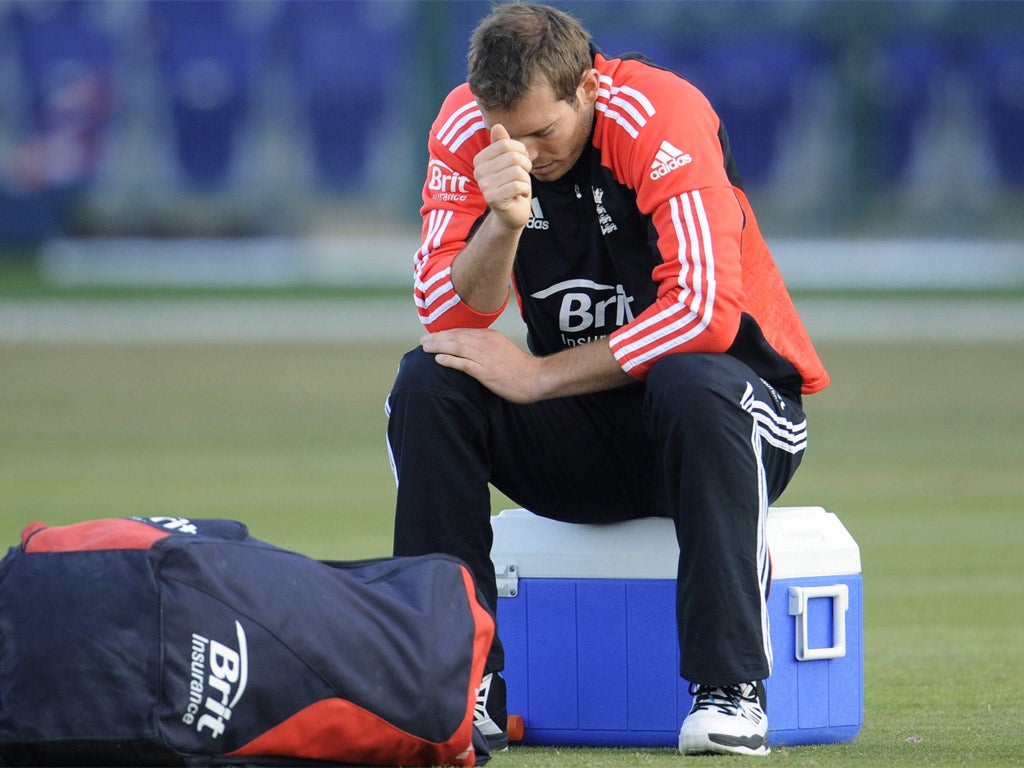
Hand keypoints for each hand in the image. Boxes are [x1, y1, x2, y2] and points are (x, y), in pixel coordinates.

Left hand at [421, 328, 541, 403]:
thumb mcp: (501, 349)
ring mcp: (485, 357)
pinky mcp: (486, 372)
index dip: (445, 333)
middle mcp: (486, 343)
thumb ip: (486, 346)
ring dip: (439, 346)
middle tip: (423, 341)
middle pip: (456, 337)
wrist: (535, 378)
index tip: (432, 335)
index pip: (462, 331)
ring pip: (457, 347)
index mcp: (489, 336)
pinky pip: (464, 364)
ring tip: (425, 348)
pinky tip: (439, 360)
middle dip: (437, 338)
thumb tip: (469, 348)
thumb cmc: (519, 367)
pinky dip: (450, 360)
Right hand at [473, 124, 532, 230]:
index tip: (521, 163)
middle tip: (522, 177)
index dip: (522, 151)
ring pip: (517, 171)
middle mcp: (479, 171)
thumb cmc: (512, 185)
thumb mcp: (510, 162)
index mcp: (480, 159)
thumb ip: (503, 145)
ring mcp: (485, 186)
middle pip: (513, 157)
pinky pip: (518, 185)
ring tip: (519, 187)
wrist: (511, 214)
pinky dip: (524, 190)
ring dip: (525, 180)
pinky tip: (518, 195)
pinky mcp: (493, 198)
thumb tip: (497, 126)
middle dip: (525, 167)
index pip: (507, 144)